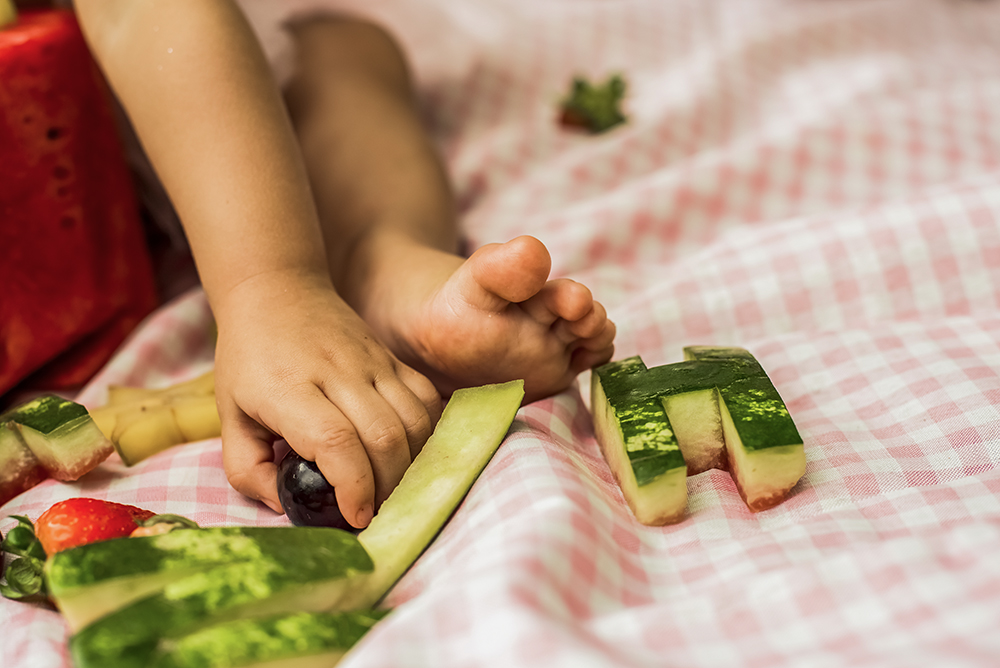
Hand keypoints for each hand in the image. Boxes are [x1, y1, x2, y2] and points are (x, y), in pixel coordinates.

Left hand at [211, 269, 441, 527]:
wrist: (278, 291)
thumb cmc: (249, 359)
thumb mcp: (229, 417)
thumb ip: (247, 470)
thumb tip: (286, 506)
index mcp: (290, 389)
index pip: (335, 441)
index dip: (353, 485)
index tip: (355, 517)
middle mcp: (338, 373)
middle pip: (383, 438)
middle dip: (386, 488)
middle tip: (374, 512)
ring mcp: (372, 363)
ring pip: (413, 422)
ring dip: (410, 466)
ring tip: (392, 490)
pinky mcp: (393, 359)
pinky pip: (427, 401)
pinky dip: (427, 435)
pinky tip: (409, 456)